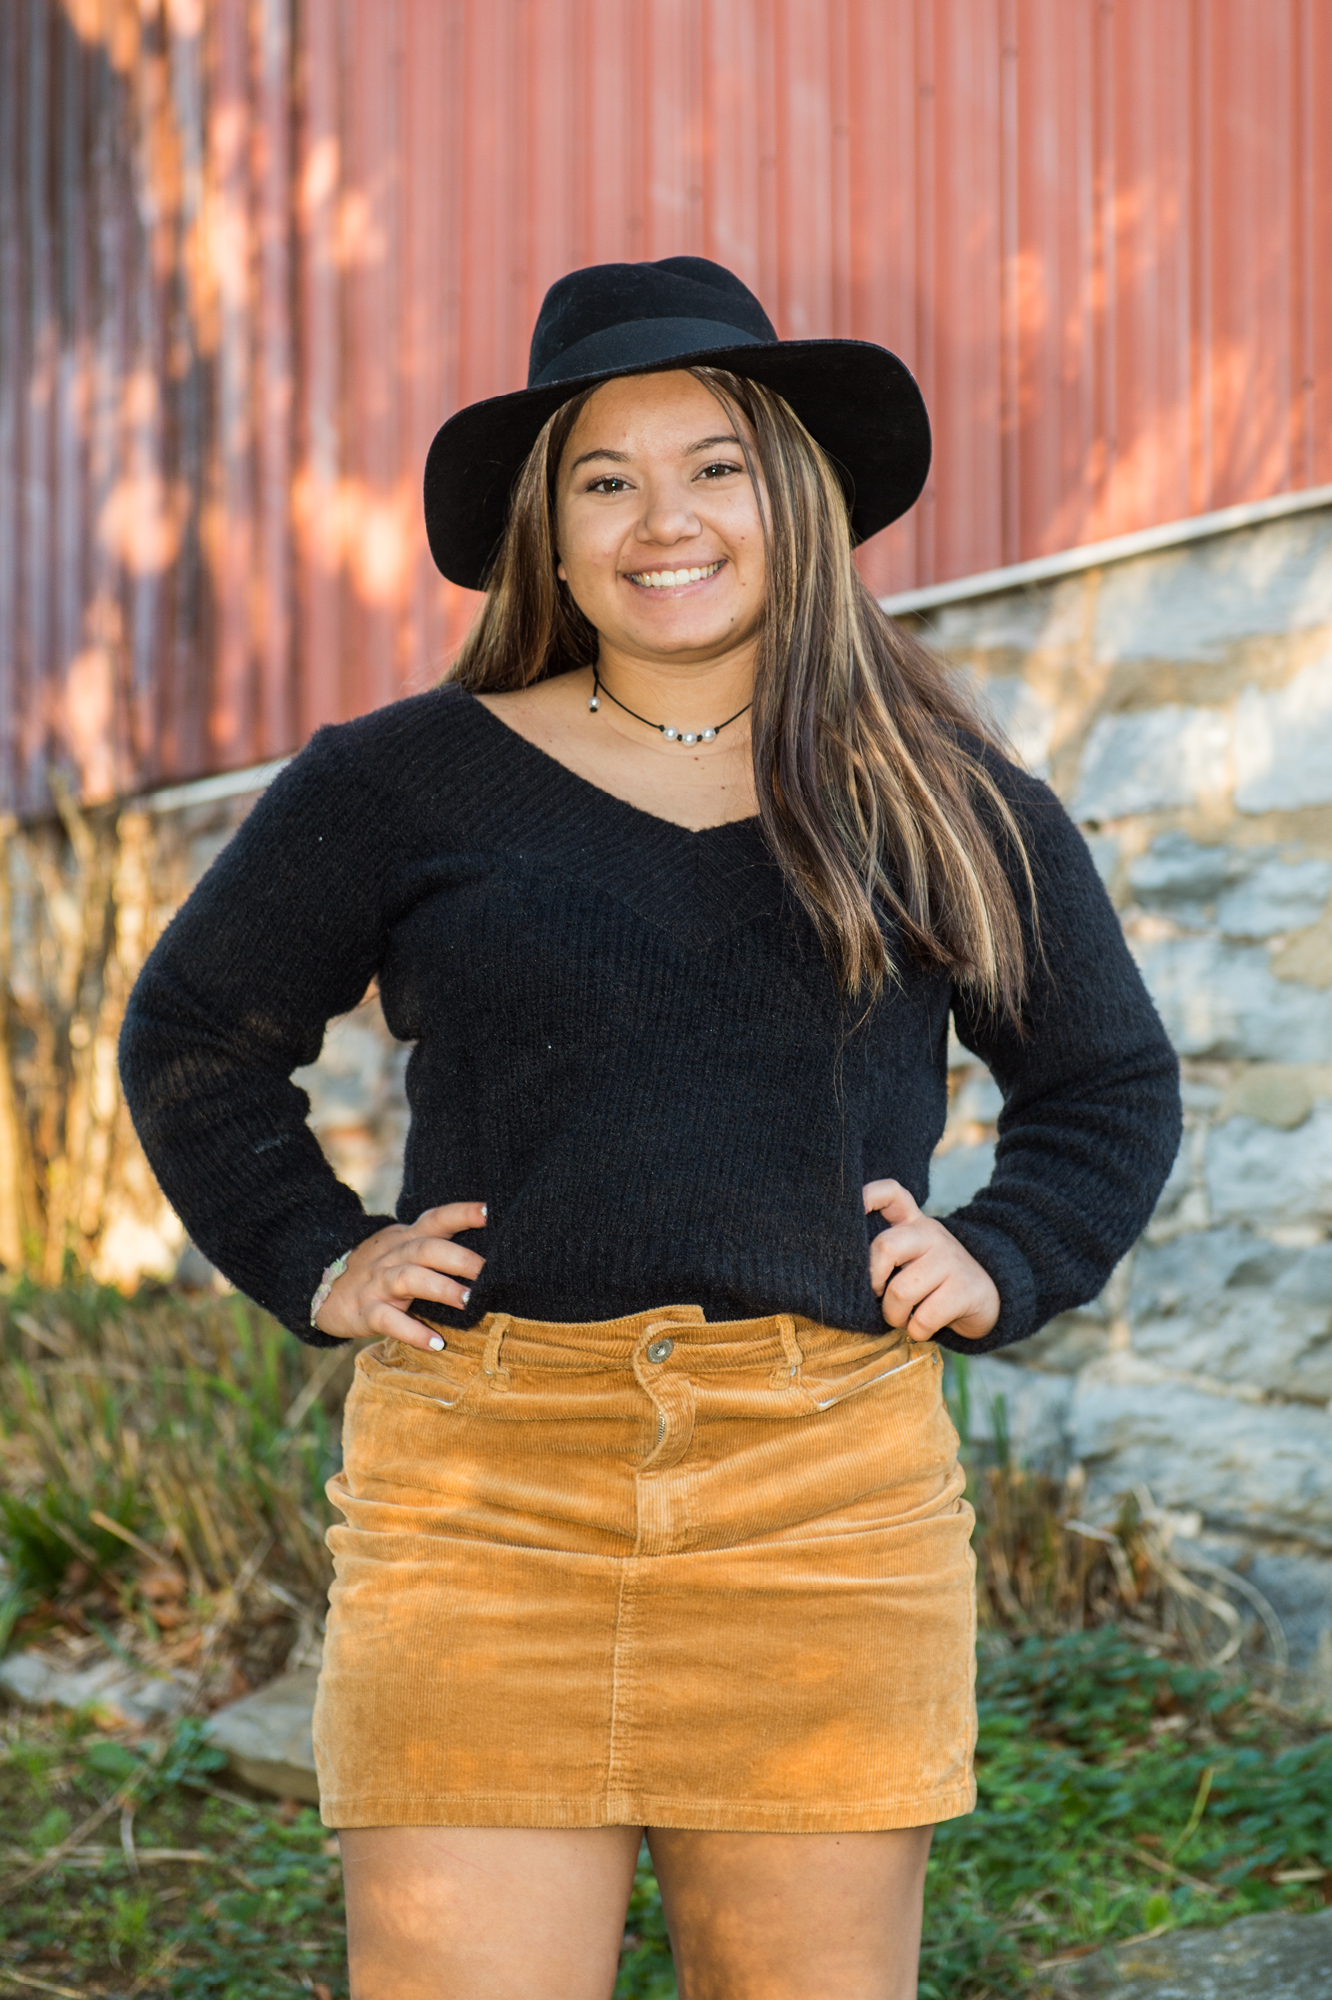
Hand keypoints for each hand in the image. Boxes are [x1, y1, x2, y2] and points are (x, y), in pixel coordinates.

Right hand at [314, 1202, 486, 1347]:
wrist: (319, 1286)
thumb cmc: (377, 1269)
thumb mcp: (401, 1249)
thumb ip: (433, 1248)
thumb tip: (486, 1260)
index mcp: (406, 1238)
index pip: (436, 1219)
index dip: (462, 1213)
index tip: (489, 1211)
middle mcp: (393, 1256)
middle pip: (427, 1248)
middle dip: (459, 1258)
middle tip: (488, 1272)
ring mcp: (377, 1283)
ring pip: (409, 1279)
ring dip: (441, 1288)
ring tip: (469, 1302)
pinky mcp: (365, 1311)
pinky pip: (389, 1320)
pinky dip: (413, 1331)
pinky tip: (436, 1343)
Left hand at [863, 1180, 998, 1341]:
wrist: (988, 1300)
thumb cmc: (934, 1282)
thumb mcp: (912, 1258)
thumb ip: (886, 1254)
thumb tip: (846, 1273)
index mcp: (914, 1223)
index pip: (892, 1193)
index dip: (868, 1196)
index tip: (854, 1209)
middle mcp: (932, 1234)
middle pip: (885, 1247)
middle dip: (874, 1282)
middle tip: (879, 1298)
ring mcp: (951, 1259)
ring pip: (901, 1290)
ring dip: (894, 1316)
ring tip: (903, 1318)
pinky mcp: (965, 1289)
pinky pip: (924, 1317)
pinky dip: (916, 1331)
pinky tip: (922, 1328)